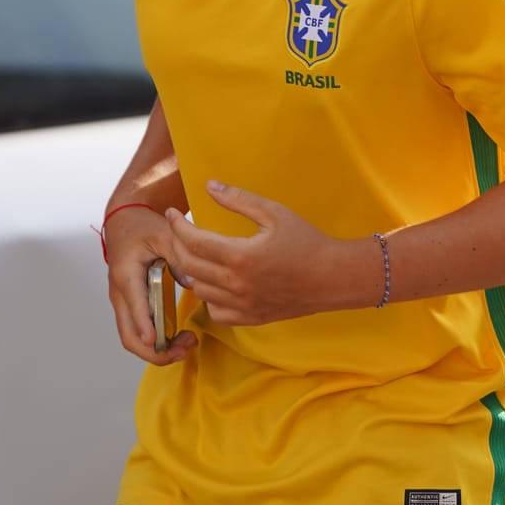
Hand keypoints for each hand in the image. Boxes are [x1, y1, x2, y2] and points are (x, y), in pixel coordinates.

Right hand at [102, 205, 197, 365]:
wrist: (124, 221)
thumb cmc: (142, 227)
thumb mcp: (164, 233)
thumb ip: (179, 256)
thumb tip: (193, 284)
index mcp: (126, 274)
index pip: (134, 305)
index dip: (144, 325)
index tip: (155, 340)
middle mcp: (120, 293)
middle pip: (130, 335)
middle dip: (156, 350)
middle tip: (186, 348)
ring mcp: (123, 303)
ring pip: (133, 339)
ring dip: (158, 350)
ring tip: (187, 345)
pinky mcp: (130, 306)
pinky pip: (138, 332)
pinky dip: (156, 342)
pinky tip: (178, 339)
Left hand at [167, 181, 358, 325]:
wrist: (333, 278)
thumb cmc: (307, 241)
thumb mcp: (275, 213)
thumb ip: (239, 200)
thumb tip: (209, 186)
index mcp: (240, 256)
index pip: (193, 241)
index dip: (177, 226)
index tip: (172, 214)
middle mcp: (236, 284)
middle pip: (188, 266)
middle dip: (177, 245)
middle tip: (179, 231)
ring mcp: (242, 305)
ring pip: (198, 290)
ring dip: (192, 271)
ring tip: (197, 255)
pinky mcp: (250, 318)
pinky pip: (216, 312)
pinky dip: (209, 297)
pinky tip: (216, 282)